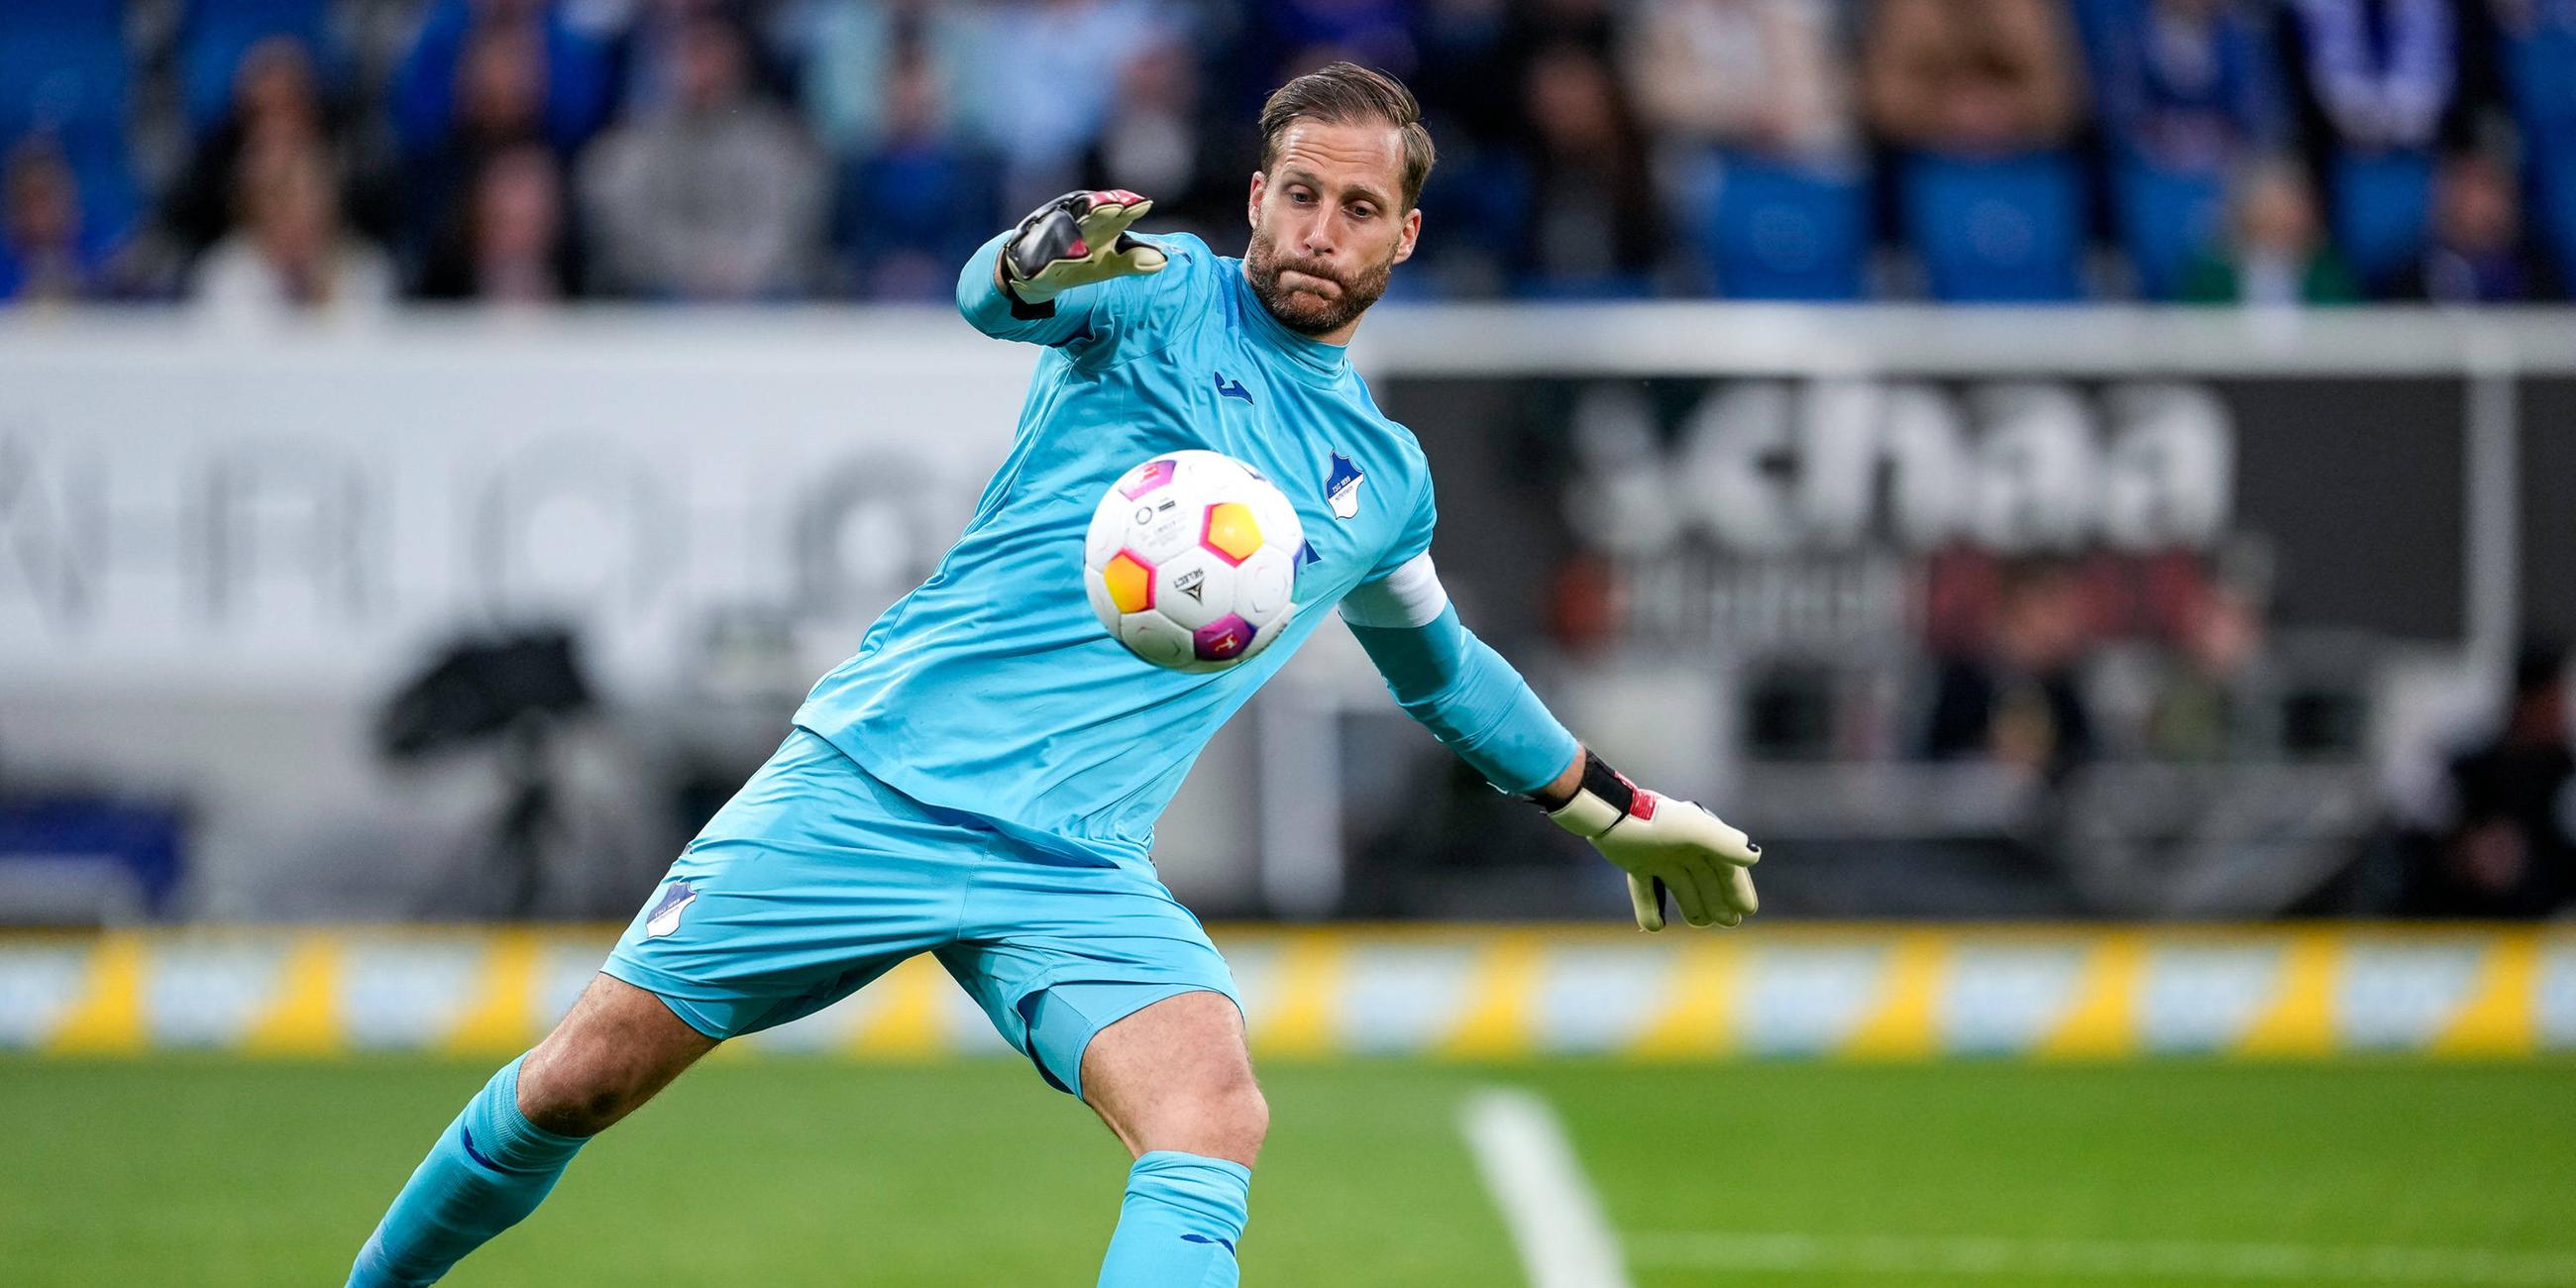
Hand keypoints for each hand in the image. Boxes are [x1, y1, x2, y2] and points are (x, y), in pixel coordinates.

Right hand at [998, 189, 1165, 303]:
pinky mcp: (1033, 256)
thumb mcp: (1109, 263)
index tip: (1143, 204)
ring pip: (1061, 230)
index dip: (1127, 206)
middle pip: (1086, 213)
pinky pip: (1041, 256)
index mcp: (1097, 223)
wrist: (1035, 272)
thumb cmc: (1080, 260)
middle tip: (1113, 206)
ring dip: (1071, 232)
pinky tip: (1061, 262)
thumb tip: (1162, 261)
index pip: (1114, 211)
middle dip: (1098, 208)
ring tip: (1086, 241)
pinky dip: (1051, 258)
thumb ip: (1133, 261)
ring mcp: (1051, 237)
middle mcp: (1074, 223)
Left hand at [1549, 786, 1759, 930]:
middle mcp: (1680, 844)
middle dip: (1718, 900)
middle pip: (1705, 878)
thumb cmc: (1653, 820)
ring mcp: (1657, 853)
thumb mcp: (1692, 831)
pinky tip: (1655, 926)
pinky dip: (1649, 908)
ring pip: (1681, 884)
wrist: (1608, 814)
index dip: (1738, 887)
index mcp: (1699, 835)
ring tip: (1701, 923)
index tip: (1747, 910)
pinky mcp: (1634, 861)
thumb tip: (1754, 857)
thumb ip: (1723, 843)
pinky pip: (1645, 889)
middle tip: (1729, 922)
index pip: (1725, 865)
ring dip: (1692, 904)